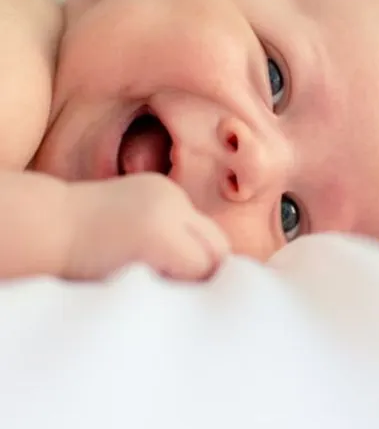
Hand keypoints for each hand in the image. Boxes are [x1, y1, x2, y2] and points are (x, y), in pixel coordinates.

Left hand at [62, 173, 229, 280]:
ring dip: (197, 248)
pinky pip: (188, 214)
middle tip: (185, 288)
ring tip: (166, 265)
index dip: (200, 290)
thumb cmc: (84, 271)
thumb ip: (174, 287)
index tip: (185, 301)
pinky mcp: (161, 184)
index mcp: (160, 236)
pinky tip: (155, 242)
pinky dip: (182, 231)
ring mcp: (168, 190)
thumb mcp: (134, 288)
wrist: (54, 226)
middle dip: (209, 269)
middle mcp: (171, 206)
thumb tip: (206, 294)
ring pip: (207, 229)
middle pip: (218, 245)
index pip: (208, 269)